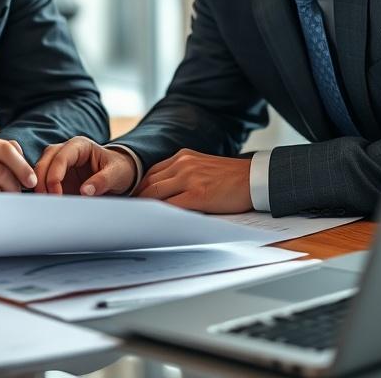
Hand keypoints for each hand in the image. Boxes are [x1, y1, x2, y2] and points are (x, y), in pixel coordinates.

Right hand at [34, 136, 136, 195]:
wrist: (122, 174)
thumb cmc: (120, 169)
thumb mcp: (117, 174)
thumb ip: (102, 181)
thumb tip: (85, 191)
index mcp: (80, 146)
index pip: (61, 156)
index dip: (55, 175)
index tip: (56, 194)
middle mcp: (67, 151)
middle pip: (46, 160)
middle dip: (41, 180)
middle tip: (46, 200)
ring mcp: (60, 163)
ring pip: (40, 169)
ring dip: (39, 186)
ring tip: (44, 204)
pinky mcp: (58, 176)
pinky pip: (43, 181)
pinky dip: (42, 191)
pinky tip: (44, 204)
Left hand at [134, 149, 252, 212]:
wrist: (254, 178)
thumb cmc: (230, 177)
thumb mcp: (201, 166)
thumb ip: (181, 174)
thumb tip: (160, 193)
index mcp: (182, 156)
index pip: (150, 173)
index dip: (138, 189)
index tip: (129, 202)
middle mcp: (183, 164)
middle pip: (149, 184)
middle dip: (136, 200)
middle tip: (125, 215)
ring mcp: (189, 178)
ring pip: (156, 194)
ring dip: (143, 209)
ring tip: (134, 221)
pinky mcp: (198, 194)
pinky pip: (171, 206)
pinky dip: (160, 215)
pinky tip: (154, 224)